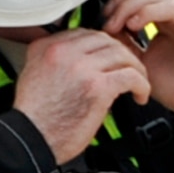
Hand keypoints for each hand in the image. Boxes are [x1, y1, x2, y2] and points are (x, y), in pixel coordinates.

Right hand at [12, 29, 150, 164]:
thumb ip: (54, 61)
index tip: (110, 58)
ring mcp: (82, 67)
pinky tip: (140, 95)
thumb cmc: (35, 117)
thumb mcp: (33, 75)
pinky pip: (131, 76)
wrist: (32, 139)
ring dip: (135, 69)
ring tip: (137, 82)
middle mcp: (63, 52)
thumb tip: (77, 59)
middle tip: (128, 68)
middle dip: (122, 55)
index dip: (103, 46)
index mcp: (46, 47)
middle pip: (106, 40)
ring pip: (122, 55)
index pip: (85, 34)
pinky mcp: (98, 87)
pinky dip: (141, 85)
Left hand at [98, 0, 173, 150]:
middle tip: (108, 19)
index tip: (104, 19)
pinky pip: (172, 8)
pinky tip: (135, 26)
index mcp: (167, 19)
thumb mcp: (140, 62)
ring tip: (118, 25)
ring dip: (130, 4)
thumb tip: (107, 26)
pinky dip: (148, 12)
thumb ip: (125, 42)